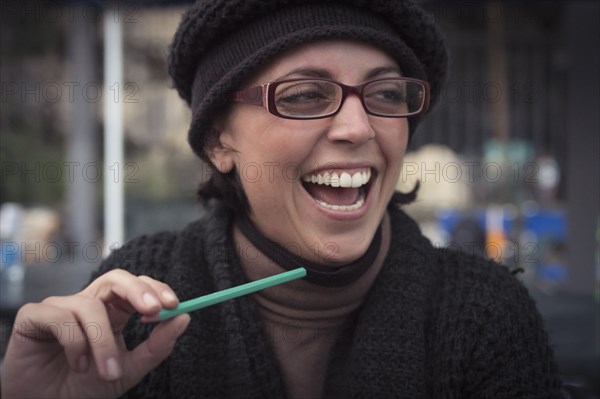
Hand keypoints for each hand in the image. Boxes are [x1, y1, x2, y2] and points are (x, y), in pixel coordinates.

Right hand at [1, 269, 190, 397]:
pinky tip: (76, 365)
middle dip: (138, 290)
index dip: (156, 289)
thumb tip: (185, 317)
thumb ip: (156, 346)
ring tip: (108, 372)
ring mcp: (60, 307)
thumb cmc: (84, 388)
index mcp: (112, 312)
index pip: (137, 287)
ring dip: (103, 341)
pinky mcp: (34, 316)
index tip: (174, 304)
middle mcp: (87, 304)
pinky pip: (61, 318)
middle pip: (115, 278)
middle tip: (154, 309)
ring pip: (90, 306)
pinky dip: (74, 344)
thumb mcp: (129, 370)